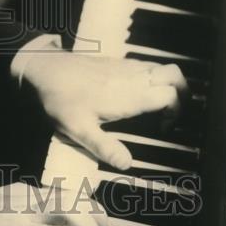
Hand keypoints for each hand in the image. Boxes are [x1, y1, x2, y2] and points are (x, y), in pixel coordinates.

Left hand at [19, 42, 186, 169]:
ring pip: (161, 67)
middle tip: (173, 114)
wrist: (42, 67)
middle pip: (175, 74)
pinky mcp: (115, 62)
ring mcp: (124, 66)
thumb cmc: (59, 97)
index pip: (171, 95)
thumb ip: (103, 147)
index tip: (163, 128)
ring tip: (157, 107)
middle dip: (183, 93)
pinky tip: (136, 94)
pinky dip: (152, 77)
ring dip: (167, 84)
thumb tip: (127, 163)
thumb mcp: (78, 129)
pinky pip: (145, 65)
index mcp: (129, 94)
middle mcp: (131, 77)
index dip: (176, 113)